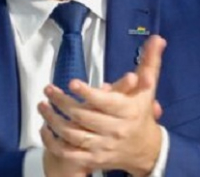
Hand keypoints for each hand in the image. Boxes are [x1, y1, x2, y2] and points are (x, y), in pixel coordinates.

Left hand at [39, 35, 166, 175]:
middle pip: (84, 117)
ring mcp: (103, 147)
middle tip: (49, 89)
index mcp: (128, 112)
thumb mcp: (147, 88)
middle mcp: (115, 130)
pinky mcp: (93, 160)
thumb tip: (157, 38)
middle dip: (63, 102)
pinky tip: (44, 128)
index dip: (88, 93)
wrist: (146, 150)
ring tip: (42, 105)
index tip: (72, 82)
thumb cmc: (142, 112)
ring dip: (54, 120)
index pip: (106, 103)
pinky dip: (53, 143)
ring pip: (73, 136)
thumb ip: (149, 63)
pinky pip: (69, 154)